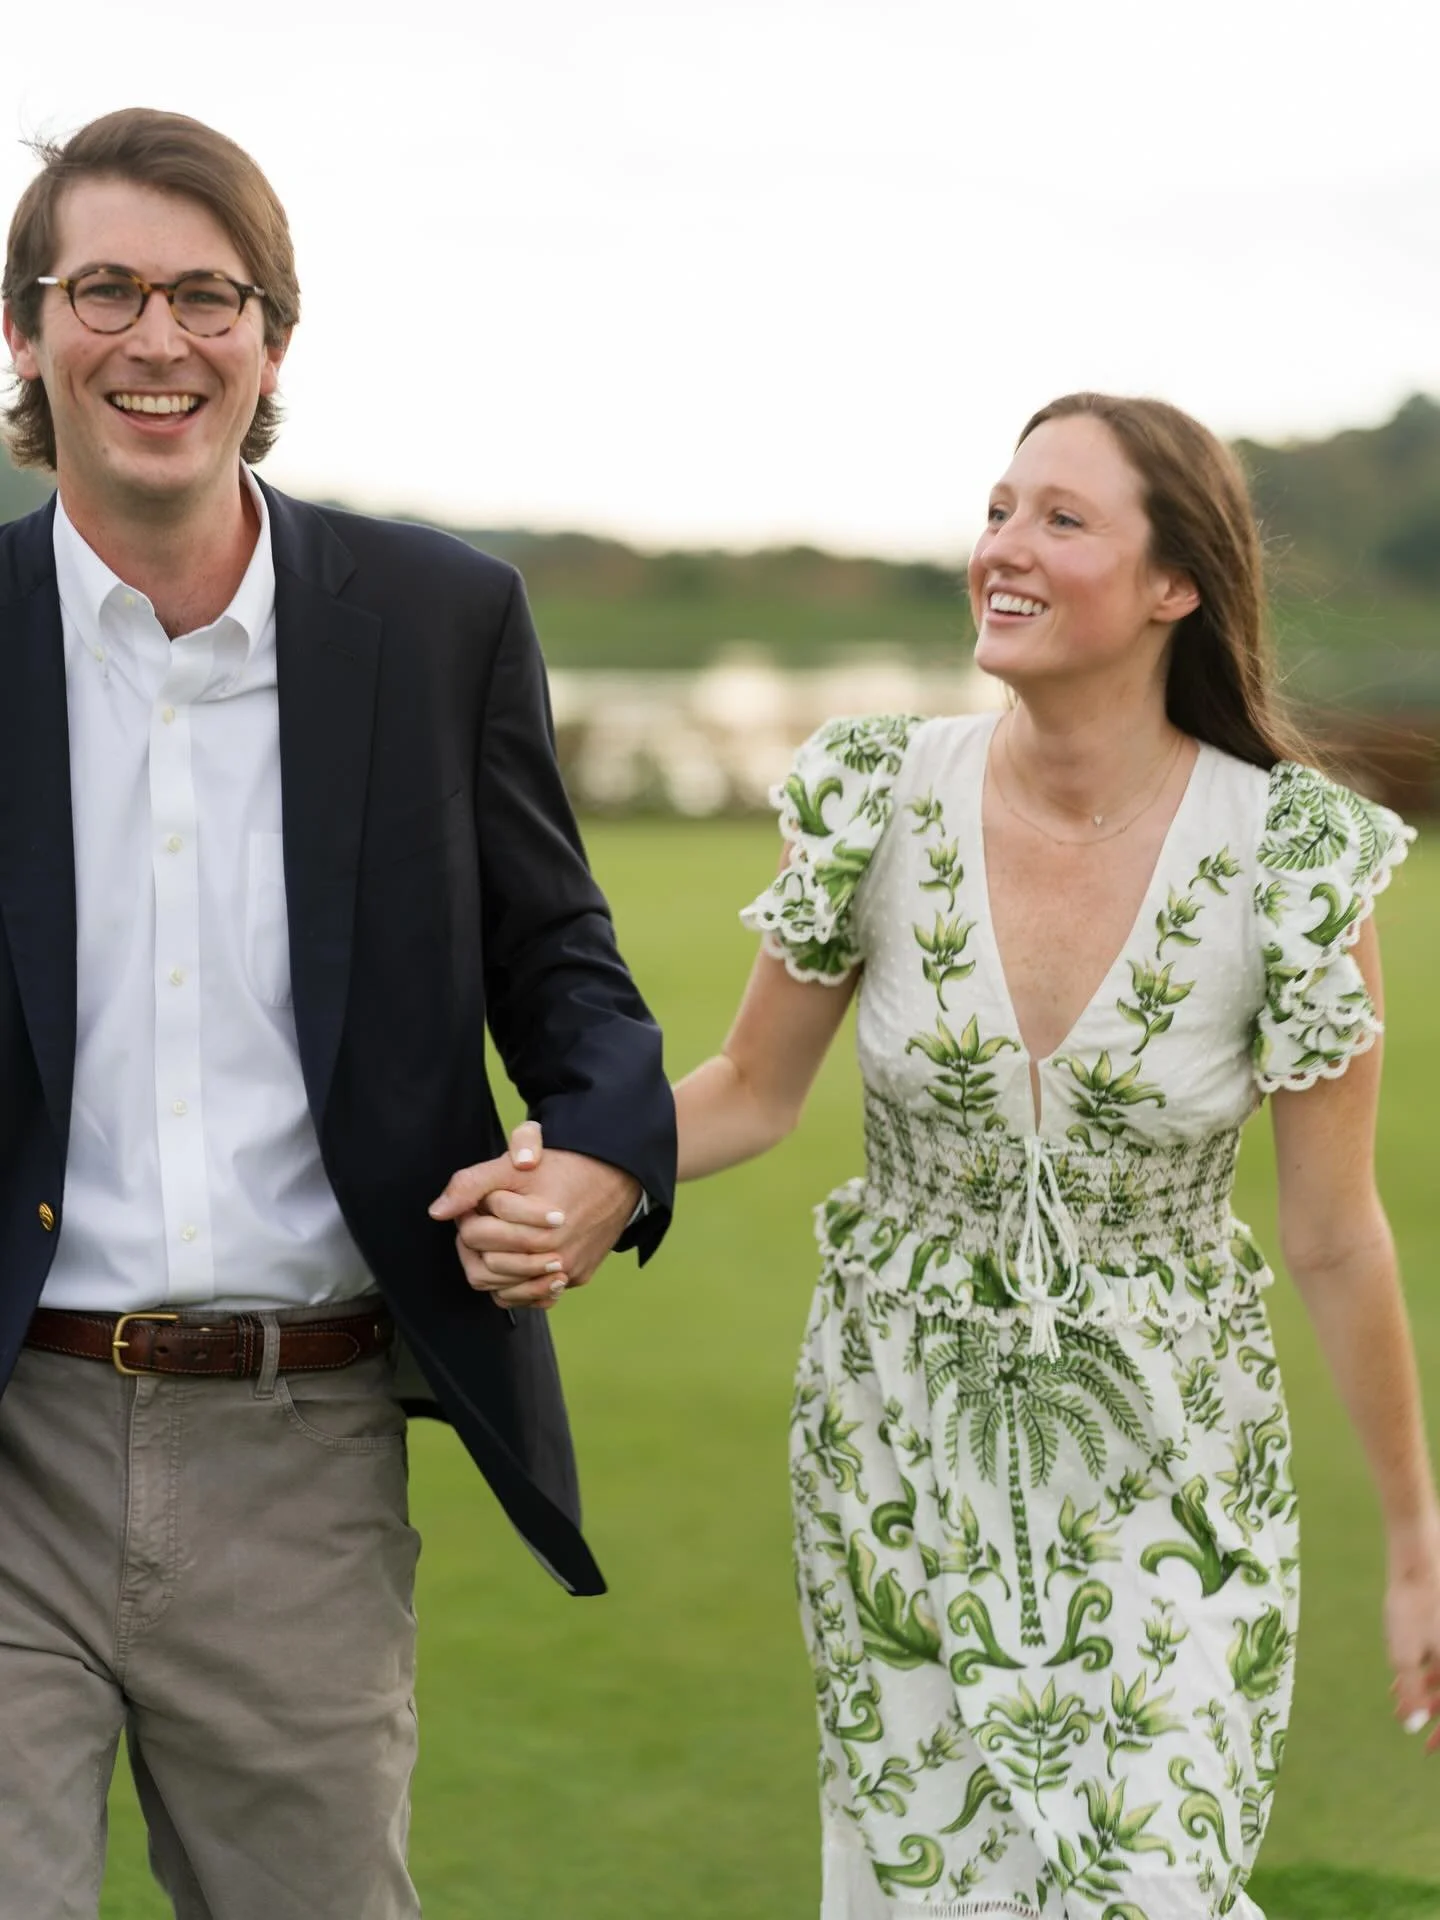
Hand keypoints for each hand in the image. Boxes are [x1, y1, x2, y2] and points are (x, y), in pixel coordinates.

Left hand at [429, 1123, 639, 1311]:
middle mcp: (554, 1248)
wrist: (616, 1176)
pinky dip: (514, 1287)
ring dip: (490, 1267)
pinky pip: (529, 1298)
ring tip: (495, 1243)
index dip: (468, 1214)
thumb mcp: (515, 1161)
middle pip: (486, 1263)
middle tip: (484, 1222)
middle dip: (476, 1242)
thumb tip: (437, 1212)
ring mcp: (566, 1268)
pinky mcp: (575, 1278)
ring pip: (502, 1288)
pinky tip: (513, 1263)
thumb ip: (471, 1183)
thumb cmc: (563, 1165)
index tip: (479, 1203)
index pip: (474, 1232)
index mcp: (537, 1218)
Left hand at [1385, 1527, 1439, 1751]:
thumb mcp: (1402, 1653)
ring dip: (1429, 1692)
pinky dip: (1430, 1670)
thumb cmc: (1410, 1604)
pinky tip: (1405, 1672)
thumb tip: (1410, 1724)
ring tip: (1399, 1700)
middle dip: (1432, 1710)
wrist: (1418, 1556)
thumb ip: (1409, 1691)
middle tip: (1411, 1724)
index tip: (1427, 1748)